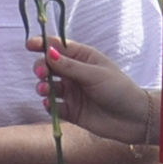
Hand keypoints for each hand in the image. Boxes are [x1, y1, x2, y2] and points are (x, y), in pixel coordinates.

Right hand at [31, 35, 158, 146]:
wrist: (133, 119)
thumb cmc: (119, 89)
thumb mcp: (94, 74)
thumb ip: (69, 66)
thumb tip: (48, 52)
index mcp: (82, 58)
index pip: (58, 46)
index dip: (43, 44)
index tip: (29, 45)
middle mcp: (74, 73)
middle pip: (48, 66)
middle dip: (41, 68)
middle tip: (42, 74)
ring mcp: (71, 92)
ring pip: (48, 86)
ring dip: (42, 86)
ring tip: (45, 90)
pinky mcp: (70, 111)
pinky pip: (53, 106)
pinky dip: (49, 105)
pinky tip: (50, 105)